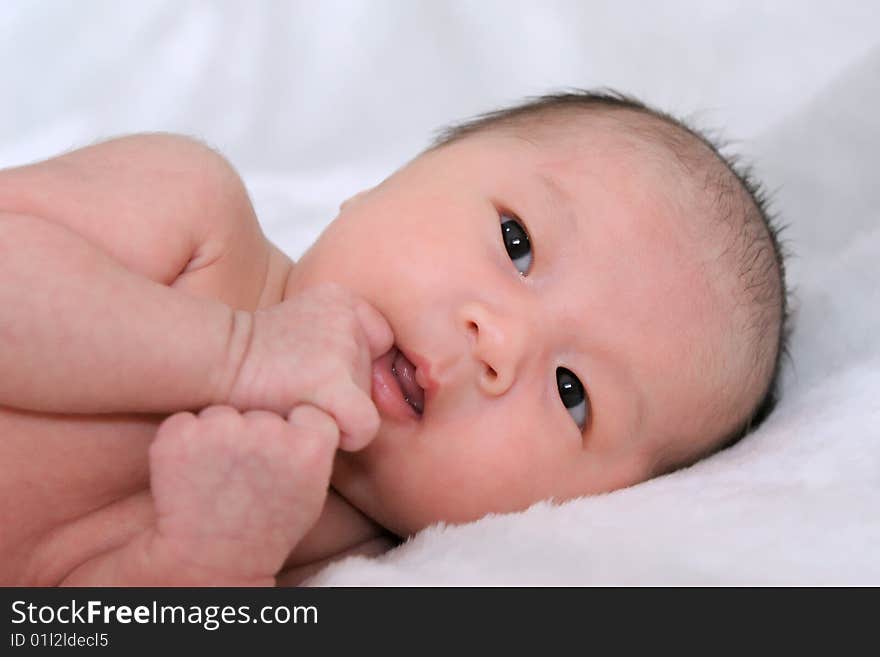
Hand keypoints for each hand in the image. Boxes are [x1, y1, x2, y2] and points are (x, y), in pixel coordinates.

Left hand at [148, 404, 338, 584]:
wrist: (210, 561)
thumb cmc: (267, 529)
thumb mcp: (312, 492)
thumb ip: (313, 450)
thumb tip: (308, 415)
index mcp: (309, 445)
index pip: (308, 413)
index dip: (295, 433)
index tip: (283, 459)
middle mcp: (269, 429)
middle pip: (262, 413)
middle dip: (253, 435)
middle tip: (246, 476)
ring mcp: (221, 429)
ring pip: (222, 416)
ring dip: (218, 437)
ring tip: (218, 479)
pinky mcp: (180, 435)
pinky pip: (185, 423)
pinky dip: (185, 443)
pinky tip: (191, 475)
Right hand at [225, 283, 392, 449]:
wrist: (213, 362)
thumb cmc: (253, 358)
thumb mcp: (301, 328)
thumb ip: (339, 340)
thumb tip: (379, 380)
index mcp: (344, 300)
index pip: (381, 341)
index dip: (356, 364)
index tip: (319, 368)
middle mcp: (350, 320)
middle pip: (375, 377)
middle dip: (345, 391)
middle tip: (300, 387)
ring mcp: (345, 350)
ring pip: (369, 404)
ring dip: (337, 412)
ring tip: (297, 401)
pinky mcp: (334, 384)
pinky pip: (364, 426)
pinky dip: (345, 435)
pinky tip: (311, 422)